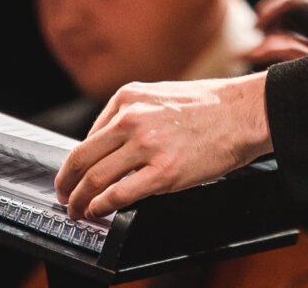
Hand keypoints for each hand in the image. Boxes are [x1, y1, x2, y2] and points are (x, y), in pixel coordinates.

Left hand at [54, 72, 270, 220]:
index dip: (74, 165)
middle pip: (81, 159)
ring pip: (95, 178)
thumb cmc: (209, 106)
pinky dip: (102, 207)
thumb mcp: (159, 96)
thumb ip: (130, 116)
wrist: (243, 112)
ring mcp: (147, 145)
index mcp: (128, 97)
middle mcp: (132, 118)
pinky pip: (119, 194)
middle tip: (64, 197)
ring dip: (80, 200)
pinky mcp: (164, 171)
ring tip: (78, 210)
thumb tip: (106, 146)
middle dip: (67, 185)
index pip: (87, 137)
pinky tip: (98, 211)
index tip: (71, 177)